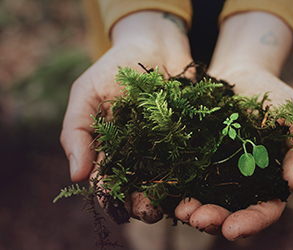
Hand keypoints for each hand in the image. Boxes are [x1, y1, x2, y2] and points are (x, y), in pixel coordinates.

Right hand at [60, 11, 192, 221]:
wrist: (156, 43)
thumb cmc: (115, 67)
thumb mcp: (87, 93)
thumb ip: (78, 131)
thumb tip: (76, 177)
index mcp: (110, 151)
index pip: (107, 181)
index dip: (110, 196)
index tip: (115, 204)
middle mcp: (139, 155)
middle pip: (139, 188)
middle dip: (142, 203)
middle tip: (148, 211)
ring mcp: (166, 148)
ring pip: (167, 180)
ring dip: (169, 196)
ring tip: (172, 204)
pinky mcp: (192, 138)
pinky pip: (194, 160)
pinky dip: (195, 173)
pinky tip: (198, 182)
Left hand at [172, 11, 292, 239]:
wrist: (243, 71)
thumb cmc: (277, 96)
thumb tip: (292, 182)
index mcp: (270, 183)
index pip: (265, 210)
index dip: (251, 223)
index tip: (234, 229)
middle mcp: (242, 187)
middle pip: (230, 214)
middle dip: (215, 221)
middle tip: (198, 218)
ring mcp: (215, 175)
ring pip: (203, 202)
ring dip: (192, 211)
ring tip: (182, 210)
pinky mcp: (193, 160)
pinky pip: (182, 179)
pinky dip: (173, 189)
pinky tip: (164, 193)